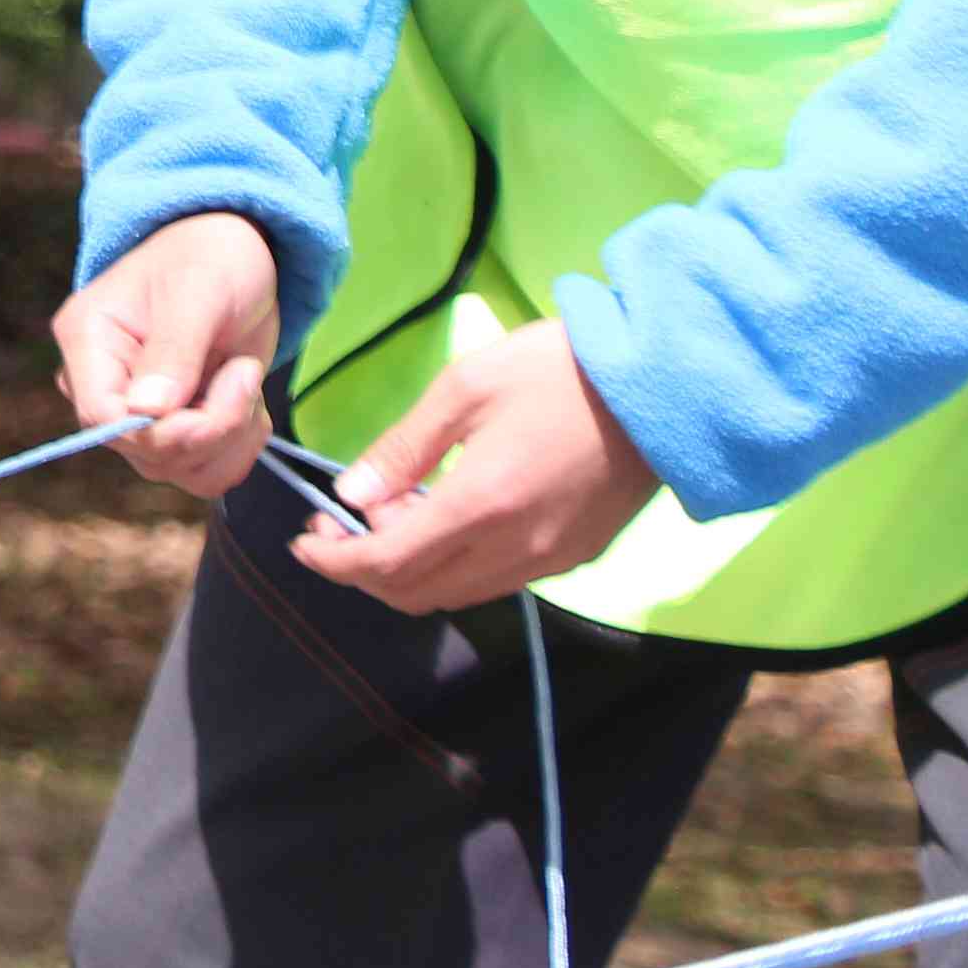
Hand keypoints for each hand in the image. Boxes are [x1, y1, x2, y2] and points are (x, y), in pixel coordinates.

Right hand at [52, 212, 282, 494]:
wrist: (235, 253)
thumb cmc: (211, 255)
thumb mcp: (199, 291)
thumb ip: (174, 351)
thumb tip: (145, 412)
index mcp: (87, 341)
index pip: (103, 418)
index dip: (161, 432)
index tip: (224, 404)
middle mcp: (102, 384)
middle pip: (145, 451)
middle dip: (212, 427)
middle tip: (246, 373)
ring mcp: (139, 411)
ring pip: (179, 469)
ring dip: (231, 437)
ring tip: (247, 379)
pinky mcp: (174, 425)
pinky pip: (204, 470)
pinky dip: (240, 446)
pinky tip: (248, 399)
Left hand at [296, 316, 659, 616]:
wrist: (664, 388)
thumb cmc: (556, 372)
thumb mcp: (464, 390)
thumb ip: (403, 449)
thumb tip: (352, 496)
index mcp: (482, 507)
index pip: (387, 565)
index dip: (334, 561)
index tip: (303, 539)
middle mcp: (517, 549)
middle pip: (417, 593)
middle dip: (363, 569)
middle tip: (337, 523)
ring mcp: (552, 559)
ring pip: (458, 594)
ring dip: (410, 570)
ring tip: (389, 513)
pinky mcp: (578, 555)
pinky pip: (497, 580)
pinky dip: (454, 565)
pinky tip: (443, 517)